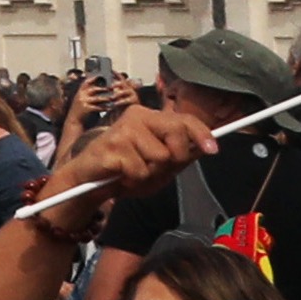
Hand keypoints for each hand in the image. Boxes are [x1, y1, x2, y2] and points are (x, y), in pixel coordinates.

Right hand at [38, 92, 211, 206]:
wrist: (87, 182)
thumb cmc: (125, 172)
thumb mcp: (159, 167)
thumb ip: (179, 156)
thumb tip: (203, 149)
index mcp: (150, 118)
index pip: (184, 119)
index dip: (201, 134)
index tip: (213, 149)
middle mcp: (137, 117)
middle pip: (177, 134)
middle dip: (175, 158)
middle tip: (157, 168)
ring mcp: (123, 130)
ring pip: (161, 157)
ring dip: (151, 173)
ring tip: (134, 173)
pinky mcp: (112, 145)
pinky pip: (141, 170)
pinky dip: (135, 181)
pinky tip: (122, 176)